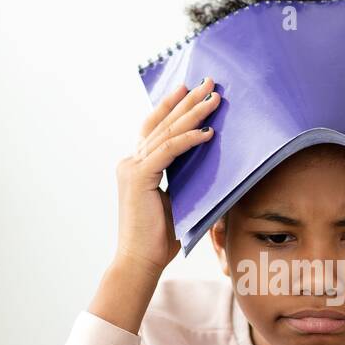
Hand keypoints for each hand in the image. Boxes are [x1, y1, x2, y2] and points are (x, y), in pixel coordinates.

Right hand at [90, 78, 218, 333]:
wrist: (140, 262)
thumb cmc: (159, 241)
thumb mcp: (177, 203)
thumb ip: (185, 183)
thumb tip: (212, 170)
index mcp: (137, 167)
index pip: (155, 129)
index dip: (173, 108)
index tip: (191, 90)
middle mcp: (131, 163)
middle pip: (161, 124)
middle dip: (186, 101)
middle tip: (208, 82)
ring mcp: (132, 168)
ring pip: (166, 133)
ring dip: (192, 114)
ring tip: (213, 99)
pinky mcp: (139, 178)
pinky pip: (168, 151)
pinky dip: (188, 140)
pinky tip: (207, 132)